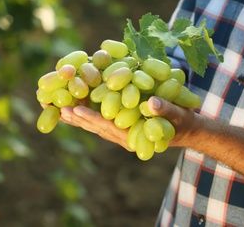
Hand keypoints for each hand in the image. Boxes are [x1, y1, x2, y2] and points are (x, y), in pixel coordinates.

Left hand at [58, 96, 199, 150]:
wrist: (187, 130)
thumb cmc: (184, 123)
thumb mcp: (179, 115)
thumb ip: (165, 110)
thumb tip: (152, 104)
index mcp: (134, 139)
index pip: (109, 128)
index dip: (92, 119)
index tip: (75, 110)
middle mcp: (123, 138)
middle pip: (96, 128)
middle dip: (76, 118)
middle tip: (56, 108)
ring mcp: (121, 133)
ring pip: (95, 126)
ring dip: (77, 117)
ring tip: (57, 107)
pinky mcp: (121, 126)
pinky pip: (101, 121)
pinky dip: (87, 113)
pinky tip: (75, 104)